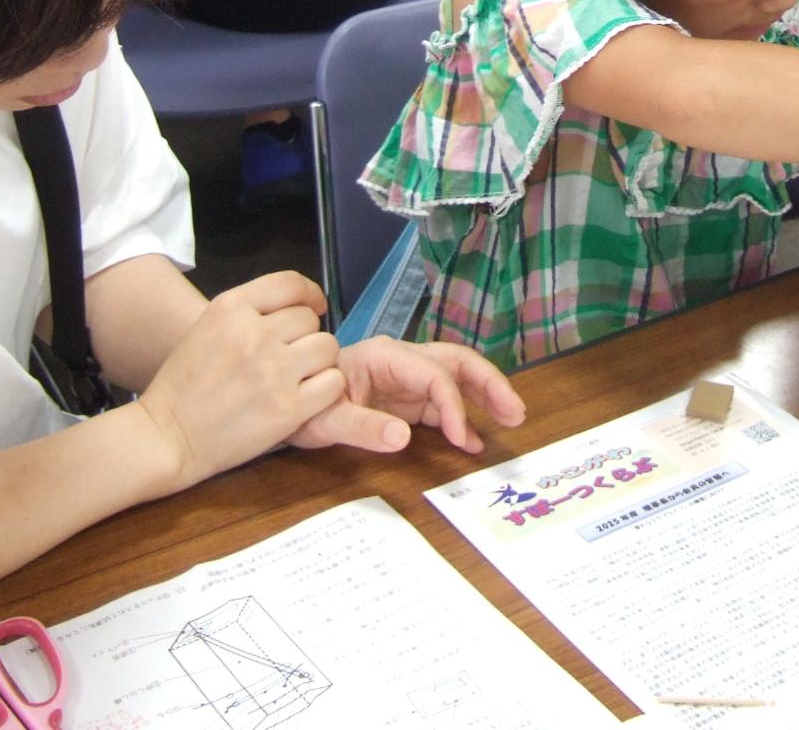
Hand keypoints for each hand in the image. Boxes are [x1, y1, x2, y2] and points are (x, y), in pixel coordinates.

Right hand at [136, 271, 342, 490]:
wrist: (165, 438)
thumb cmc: (182, 386)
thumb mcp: (207, 329)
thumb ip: (248, 314)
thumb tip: (297, 306)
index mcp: (230, 307)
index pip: (291, 283)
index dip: (310, 294)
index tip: (315, 307)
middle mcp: (254, 333)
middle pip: (310, 319)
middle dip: (306, 336)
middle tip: (291, 357)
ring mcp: (273, 370)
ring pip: (327, 347)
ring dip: (320, 362)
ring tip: (300, 377)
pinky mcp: (288, 408)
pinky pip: (333, 383)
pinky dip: (326, 389)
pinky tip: (308, 397)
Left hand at [289, 337, 526, 454]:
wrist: (283, 407)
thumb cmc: (301, 408)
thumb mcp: (325, 421)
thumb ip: (363, 427)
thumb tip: (404, 437)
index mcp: (384, 357)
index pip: (434, 374)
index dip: (454, 404)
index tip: (461, 439)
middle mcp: (401, 361)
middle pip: (456, 362)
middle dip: (489, 384)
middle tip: (515, 413)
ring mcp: (405, 379)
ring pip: (456, 378)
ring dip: (485, 396)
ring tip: (512, 419)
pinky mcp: (404, 398)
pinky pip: (441, 403)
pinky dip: (461, 418)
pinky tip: (472, 441)